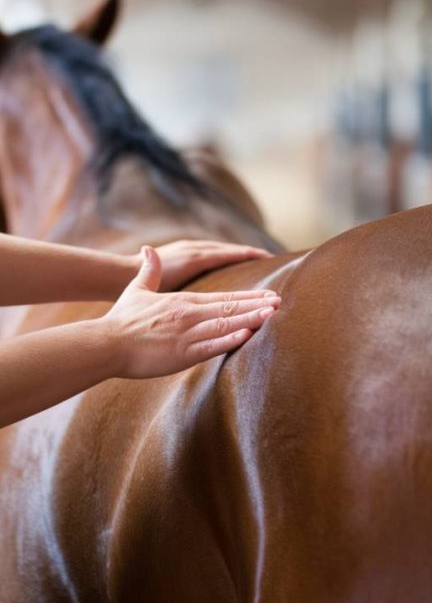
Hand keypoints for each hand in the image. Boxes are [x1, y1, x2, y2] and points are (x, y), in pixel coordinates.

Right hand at [103, 246, 279, 377]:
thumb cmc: (122, 319)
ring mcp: (188, 334)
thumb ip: (149, 270)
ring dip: (251, 319)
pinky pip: (211, 346)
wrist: (107, 343)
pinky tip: (248, 336)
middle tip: (280, 302)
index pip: (224, 297)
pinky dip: (230, 340)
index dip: (248, 296)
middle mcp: (190, 314)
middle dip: (257, 305)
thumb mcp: (138, 289)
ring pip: (226, 325)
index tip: (267, 294)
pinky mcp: (182, 353)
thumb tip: (148, 249)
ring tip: (273, 315)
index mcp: (183, 301)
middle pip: (231, 308)